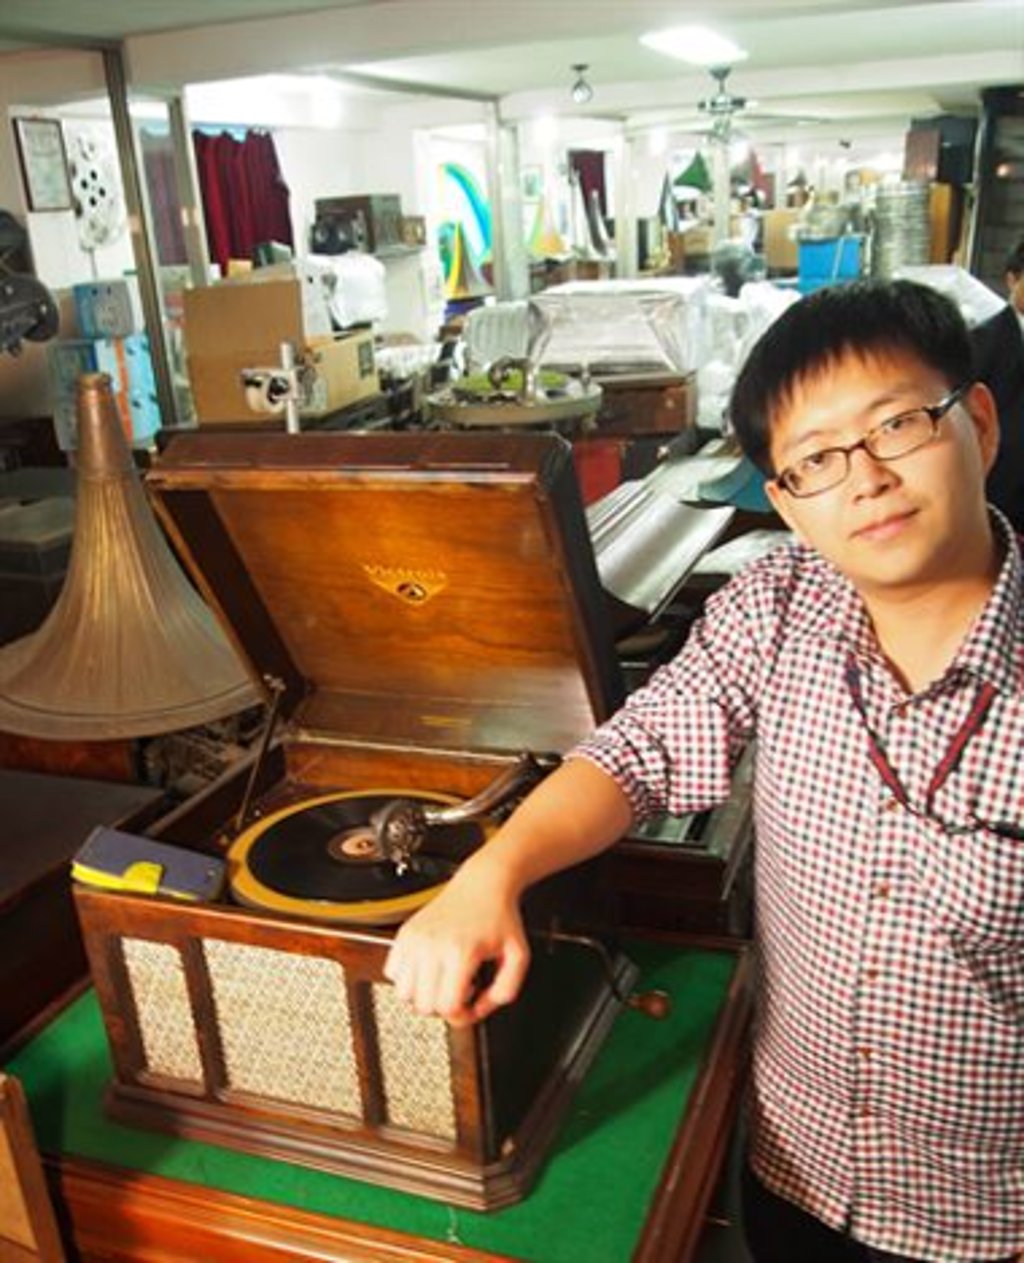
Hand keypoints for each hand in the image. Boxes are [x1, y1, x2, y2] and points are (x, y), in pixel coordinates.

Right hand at [383, 855, 529, 1025]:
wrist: (483, 884)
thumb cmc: (499, 917)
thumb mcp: (518, 956)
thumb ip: (506, 990)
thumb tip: (480, 1009)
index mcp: (461, 953)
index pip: (447, 1008)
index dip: (462, 1015)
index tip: (472, 1003)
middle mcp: (433, 946)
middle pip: (424, 1005)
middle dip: (443, 1007)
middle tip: (459, 991)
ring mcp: (415, 940)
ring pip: (404, 994)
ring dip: (423, 995)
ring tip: (443, 980)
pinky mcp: (404, 934)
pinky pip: (392, 973)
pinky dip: (407, 978)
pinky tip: (428, 969)